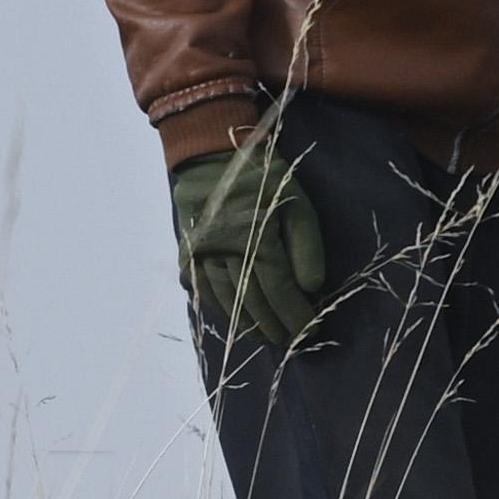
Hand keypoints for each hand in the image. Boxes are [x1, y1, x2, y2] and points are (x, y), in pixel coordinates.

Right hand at [167, 138, 335, 356]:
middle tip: (292, 343)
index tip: (311, 332)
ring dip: (249, 326)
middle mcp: (225, 251)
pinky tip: (236, 321)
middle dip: (276, 327)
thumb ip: (306, 246)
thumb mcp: (296, 201)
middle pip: (254, 302)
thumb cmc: (263, 176)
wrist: (211, 154)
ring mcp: (202, 254)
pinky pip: (204, 292)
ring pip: (228, 302)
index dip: (296, 315)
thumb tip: (311, 289)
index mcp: (256, 237)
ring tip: (268, 338)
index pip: (280, 289)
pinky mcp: (186, 254)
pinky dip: (222, 310)